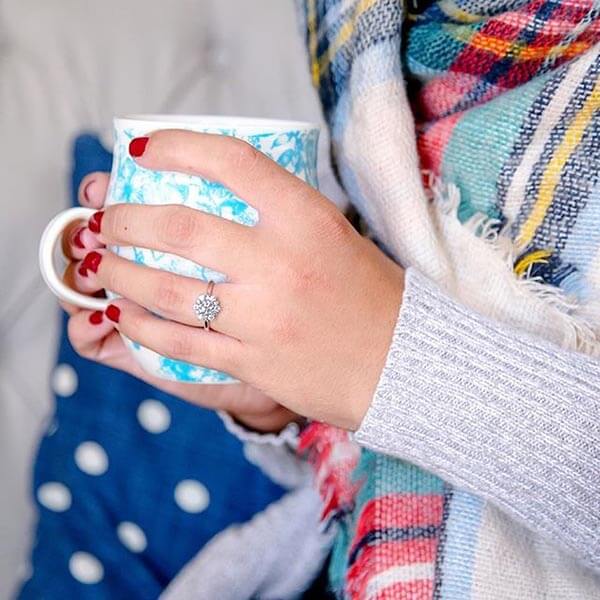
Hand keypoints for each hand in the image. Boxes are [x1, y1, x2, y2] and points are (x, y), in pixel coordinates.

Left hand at [70, 131, 404, 429]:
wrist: (403, 364)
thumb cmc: (372, 294)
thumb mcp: (333, 234)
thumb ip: (280, 211)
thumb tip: (216, 189)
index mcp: (307, 220)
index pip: (231, 162)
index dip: (176, 146)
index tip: (143, 149)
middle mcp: (281, 264)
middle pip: (179, 228)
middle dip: (127, 219)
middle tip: (107, 218)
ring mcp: (263, 317)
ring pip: (167, 290)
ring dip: (121, 273)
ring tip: (102, 265)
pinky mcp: (252, 363)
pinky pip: (180, 342)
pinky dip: (142, 327)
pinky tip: (124, 316)